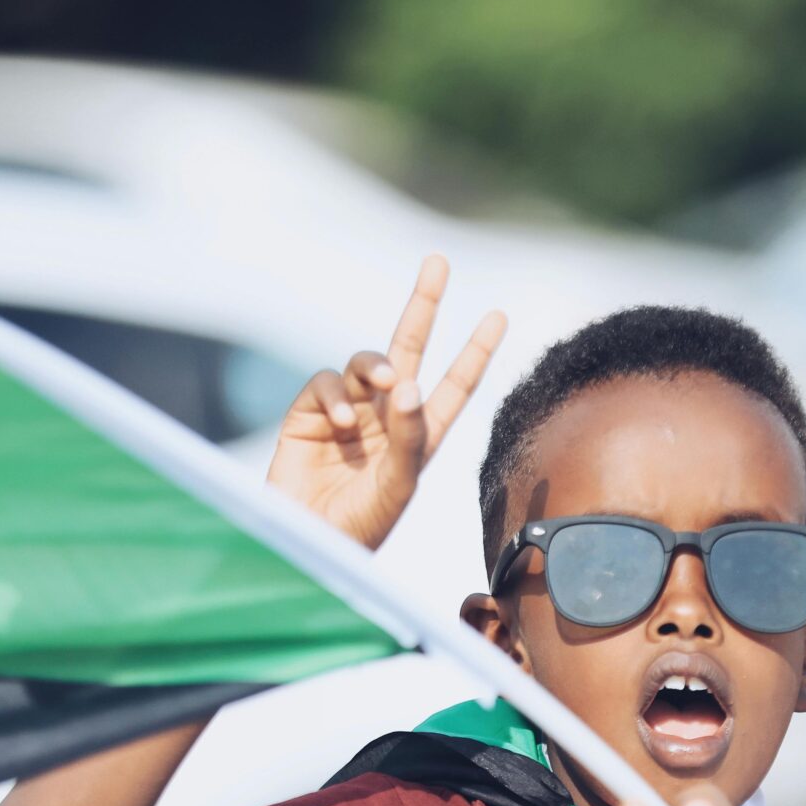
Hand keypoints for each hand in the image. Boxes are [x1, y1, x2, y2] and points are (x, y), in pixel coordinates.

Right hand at [267, 254, 506, 550]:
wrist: (308, 543)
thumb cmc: (362, 525)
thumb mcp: (398, 484)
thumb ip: (408, 435)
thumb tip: (410, 382)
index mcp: (420, 434)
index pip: (455, 384)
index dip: (476, 351)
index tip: (498, 315)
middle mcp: (387, 416)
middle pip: (409, 347)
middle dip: (423, 305)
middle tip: (438, 262)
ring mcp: (348, 412)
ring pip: (366, 362)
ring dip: (375, 365)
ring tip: (382, 385)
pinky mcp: (308, 414)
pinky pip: (326, 382)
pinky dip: (334, 396)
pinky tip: (340, 426)